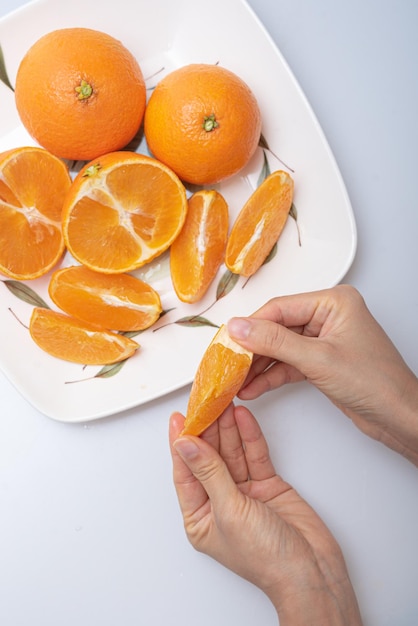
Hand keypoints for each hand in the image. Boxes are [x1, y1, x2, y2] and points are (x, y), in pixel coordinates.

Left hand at [170, 404, 361, 624]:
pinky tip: (242, 418)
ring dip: (228, 428)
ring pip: (232, 453)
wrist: (311, 571)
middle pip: (209, 458)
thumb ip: (209, 473)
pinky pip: (255, 456)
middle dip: (207, 430)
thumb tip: (186, 446)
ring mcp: (245, 494)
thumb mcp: (229, 511)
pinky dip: (249, 437)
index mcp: (200, 518)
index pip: (186, 473)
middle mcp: (220, 504)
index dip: (182, 444)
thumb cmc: (266, 559)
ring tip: (223, 403)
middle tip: (204, 403)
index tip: (179, 418)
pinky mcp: (268, 486)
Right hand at [227, 285, 417, 464]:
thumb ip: (274, 342)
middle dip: (252, 349)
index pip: (280, 308)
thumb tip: (238, 327)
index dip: (251, 325)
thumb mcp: (318, 360)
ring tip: (236, 380)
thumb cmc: (376, 384)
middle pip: (277, 327)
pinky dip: (272, 376)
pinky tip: (253, 388)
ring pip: (280, 348)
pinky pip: (289, 364)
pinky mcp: (322, 361)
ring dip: (259, 366)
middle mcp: (328, 316)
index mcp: (333, 302)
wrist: (400, 418)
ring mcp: (324, 339)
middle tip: (228, 364)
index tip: (227, 341)